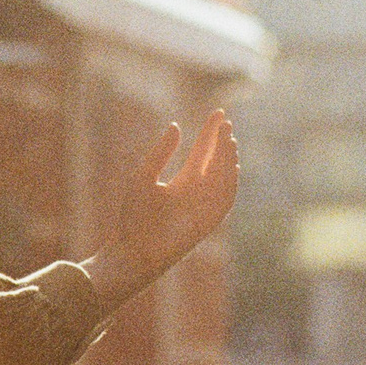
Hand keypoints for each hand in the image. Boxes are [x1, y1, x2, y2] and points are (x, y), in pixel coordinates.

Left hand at [84, 110, 238, 311]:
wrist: (134, 251)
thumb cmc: (134, 217)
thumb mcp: (144, 177)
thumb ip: (161, 152)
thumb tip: (176, 126)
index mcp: (183, 181)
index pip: (203, 151)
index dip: (211, 132)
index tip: (218, 113)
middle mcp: (198, 192)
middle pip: (216, 161)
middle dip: (222, 142)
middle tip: (225, 122)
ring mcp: (205, 206)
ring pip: (224, 178)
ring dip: (228, 159)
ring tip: (228, 138)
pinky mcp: (209, 221)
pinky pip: (225, 199)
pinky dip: (230, 183)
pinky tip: (231, 165)